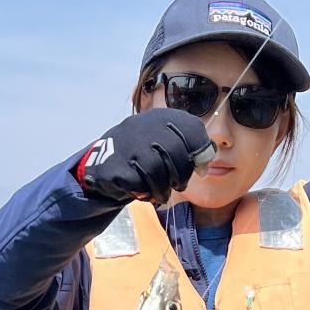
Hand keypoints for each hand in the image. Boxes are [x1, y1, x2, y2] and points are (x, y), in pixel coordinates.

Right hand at [75, 109, 215, 205]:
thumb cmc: (142, 155)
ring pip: (157, 171)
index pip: (190, 128)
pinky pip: (139, 183)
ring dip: (162, 188)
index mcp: (159, 117)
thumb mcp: (164, 142)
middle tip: (177, 185)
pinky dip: (145, 192)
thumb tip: (207, 160)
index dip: (199, 151)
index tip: (200, 168)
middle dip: (181, 175)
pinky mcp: (116, 164)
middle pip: (176, 153)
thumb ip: (186, 146)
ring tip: (160, 193)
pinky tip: (142, 192)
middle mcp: (143, 126)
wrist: (102, 162)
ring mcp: (128, 144)